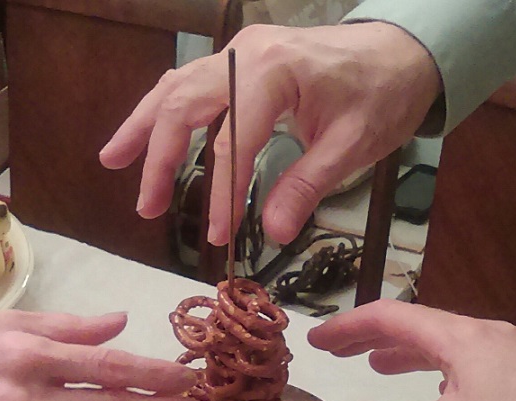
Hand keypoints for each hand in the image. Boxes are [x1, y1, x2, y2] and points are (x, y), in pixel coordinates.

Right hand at [100, 22, 440, 244]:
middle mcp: (246, 54)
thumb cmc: (383, 94)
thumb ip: (306, 187)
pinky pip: (191, 84)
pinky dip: (163, 111)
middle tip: (148, 209)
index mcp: (275, 71)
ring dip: (145, 128)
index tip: (217, 236)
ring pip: (176, 88)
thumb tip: (273, 232)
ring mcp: (240, 53)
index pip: (231, 142)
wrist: (401, 50)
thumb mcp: (352, 146)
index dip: (220, 194)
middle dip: (161, 160)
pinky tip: (144, 134)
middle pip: (184, 106)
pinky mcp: (241, 62)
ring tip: (114, 162)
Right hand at [307, 300, 515, 400]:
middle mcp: (483, 338)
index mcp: (461, 340)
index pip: (391, 317)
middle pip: (416, 325)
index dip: (348, 325)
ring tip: (374, 368)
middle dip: (370, 336)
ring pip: (442, 344)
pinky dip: (433, 370)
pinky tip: (435, 394)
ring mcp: (504, 356)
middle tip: (335, 352)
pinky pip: (464, 362)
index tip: (315, 341)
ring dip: (402, 352)